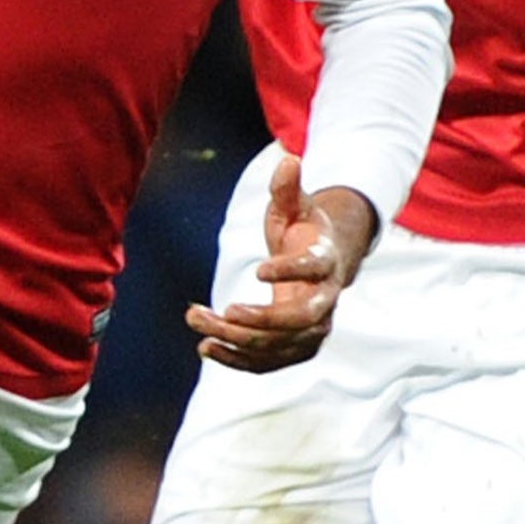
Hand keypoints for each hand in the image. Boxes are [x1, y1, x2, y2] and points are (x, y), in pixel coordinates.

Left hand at [185, 154, 374, 374]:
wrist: (323, 265)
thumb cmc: (303, 232)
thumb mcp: (295, 208)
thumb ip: (288, 190)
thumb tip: (289, 160)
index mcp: (325, 262)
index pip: (313, 270)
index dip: (289, 271)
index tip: (257, 269)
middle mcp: (325, 302)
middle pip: (299, 319)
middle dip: (262, 319)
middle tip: (225, 310)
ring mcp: (313, 330)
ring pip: (278, 344)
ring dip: (238, 339)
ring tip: (198, 322)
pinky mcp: (296, 349)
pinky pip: (269, 363)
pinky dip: (238, 360)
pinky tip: (206, 347)